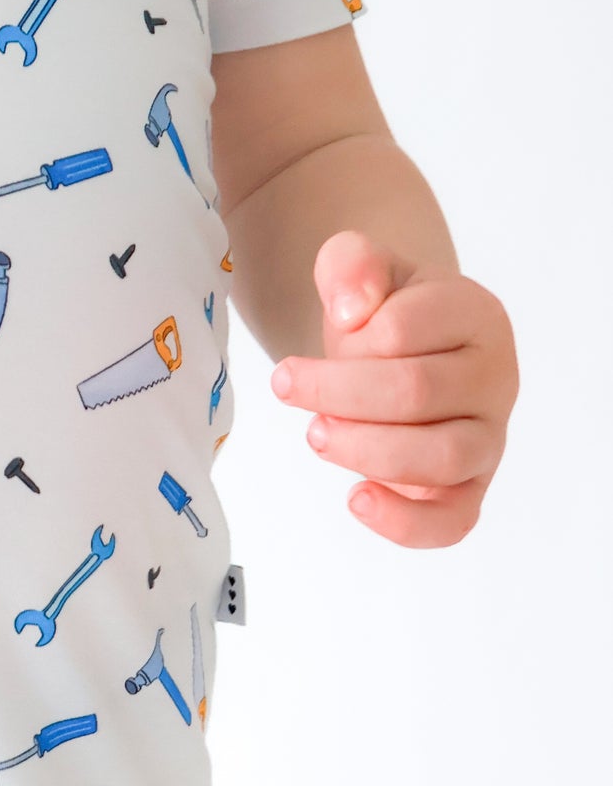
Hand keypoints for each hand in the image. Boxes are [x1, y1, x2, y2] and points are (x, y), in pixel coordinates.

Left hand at [269, 231, 515, 547]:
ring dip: (365, 449)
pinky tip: (356, 498)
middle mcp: (495, 379)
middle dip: (340, 394)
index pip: (408, 328)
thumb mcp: (363, 271)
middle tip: (288, 386)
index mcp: (476, 315)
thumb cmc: (384, 316)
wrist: (400, 355)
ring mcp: (487, 439)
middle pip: (418, 393)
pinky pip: (452, 522)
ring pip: (441, 457)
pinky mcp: (467, 490)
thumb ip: (352, 263)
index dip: (355, 335)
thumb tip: (357, 310)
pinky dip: (404, 522)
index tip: (331, 332)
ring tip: (316, 433)